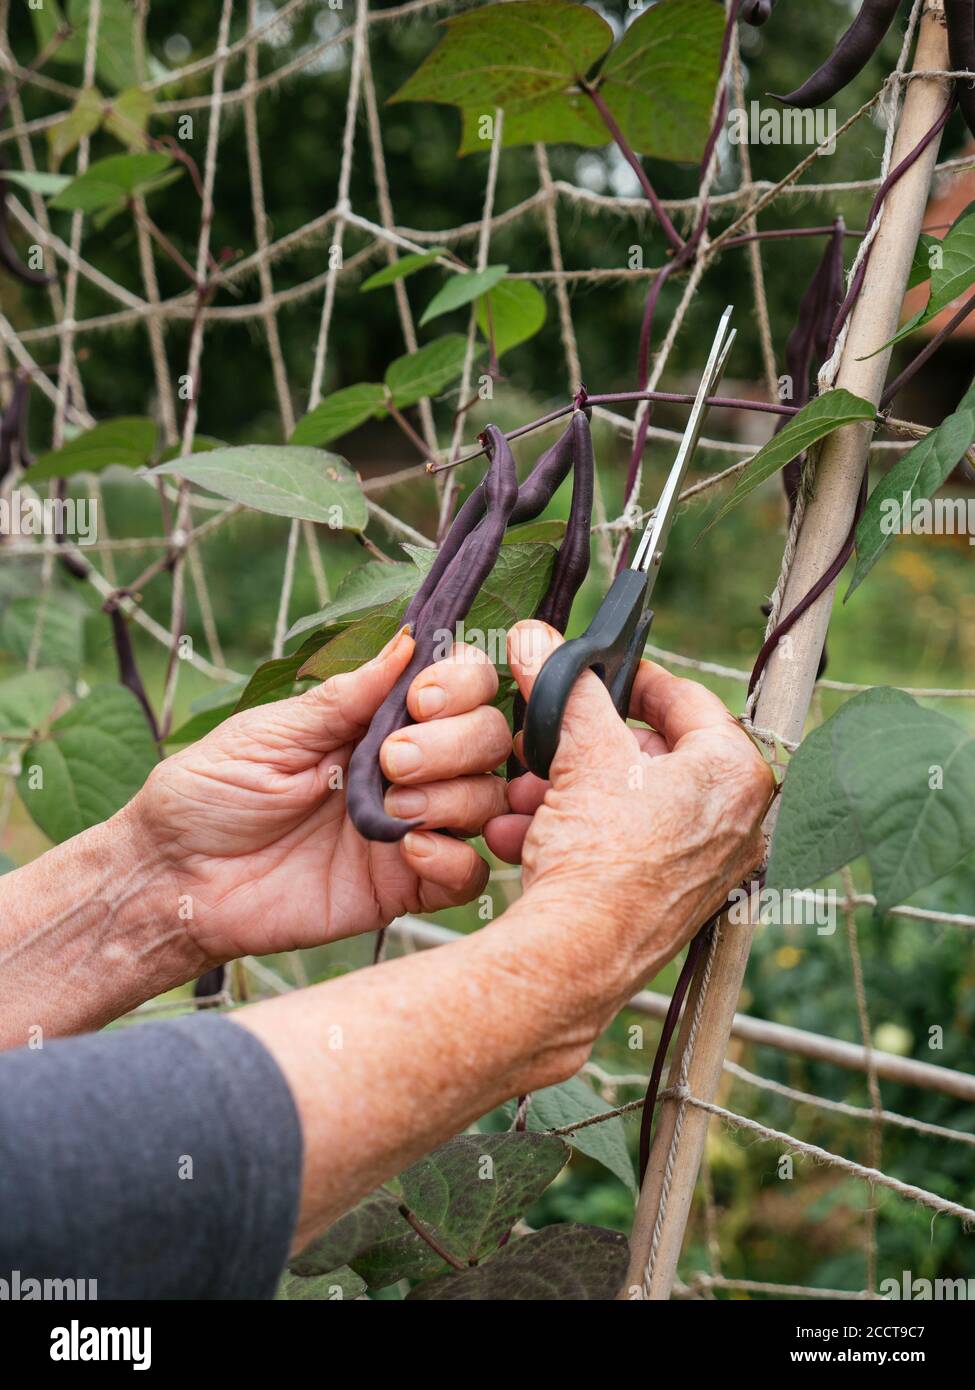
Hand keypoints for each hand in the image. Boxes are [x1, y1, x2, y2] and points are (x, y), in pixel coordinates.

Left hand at [130, 628, 509, 962]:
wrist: (174, 878)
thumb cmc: (210, 794)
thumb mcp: (270, 732)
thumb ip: (344, 697)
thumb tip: (408, 640)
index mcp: (376, 720)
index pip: (460, 687)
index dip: (460, 684)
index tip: (419, 698)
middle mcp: (409, 769)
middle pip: (488, 738)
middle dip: (455, 742)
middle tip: (392, 761)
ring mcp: (413, 827)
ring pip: (489, 800)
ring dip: (455, 796)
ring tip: (393, 810)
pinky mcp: (405, 885)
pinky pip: (470, 874)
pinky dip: (455, 859)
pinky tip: (409, 850)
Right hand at [484, 621, 773, 977]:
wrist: (577, 958)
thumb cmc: (600, 859)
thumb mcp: (582, 752)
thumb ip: (567, 689)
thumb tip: (538, 642)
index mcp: (737, 774)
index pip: (685, 698)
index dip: (630, 679)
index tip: (598, 671)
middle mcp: (740, 822)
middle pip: (653, 756)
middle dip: (586, 749)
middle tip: (546, 742)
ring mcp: (712, 867)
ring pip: (633, 804)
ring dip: (572, 792)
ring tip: (526, 795)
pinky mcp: (680, 902)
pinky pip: (629, 846)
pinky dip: (582, 834)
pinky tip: (530, 835)